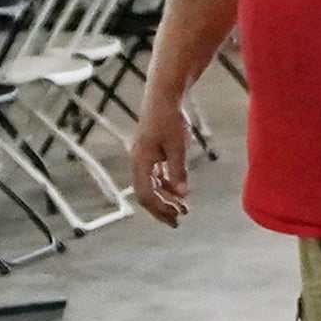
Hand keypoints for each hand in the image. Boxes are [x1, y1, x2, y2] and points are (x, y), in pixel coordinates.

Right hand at [129, 98, 194, 225]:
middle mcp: (138, 163)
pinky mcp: (150, 155)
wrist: (164, 98)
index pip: (145, 194)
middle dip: (161, 209)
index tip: (177, 217)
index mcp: (140, 162)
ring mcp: (143, 159)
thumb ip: (178, 170)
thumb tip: (182, 194)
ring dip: (165, 199)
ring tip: (183, 210)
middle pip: (146, 194)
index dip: (160, 208)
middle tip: (179, 221)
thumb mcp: (178, 146)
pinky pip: (155, 177)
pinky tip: (179, 193)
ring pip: (151, 187)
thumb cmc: (170, 120)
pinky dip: (165, 187)